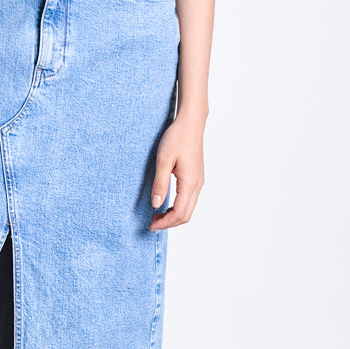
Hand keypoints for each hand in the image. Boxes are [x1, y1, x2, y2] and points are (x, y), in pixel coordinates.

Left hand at [149, 113, 204, 229]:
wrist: (191, 123)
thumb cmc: (177, 138)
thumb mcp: (163, 160)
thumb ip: (160, 183)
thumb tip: (156, 204)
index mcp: (190, 183)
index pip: (179, 213)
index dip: (165, 223)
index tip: (150, 225)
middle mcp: (197, 185)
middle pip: (186, 215)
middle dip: (169, 223)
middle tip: (151, 223)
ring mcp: (198, 181)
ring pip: (189, 208)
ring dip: (173, 215)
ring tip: (157, 215)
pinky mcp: (196, 177)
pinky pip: (189, 200)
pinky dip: (178, 207)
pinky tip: (166, 202)